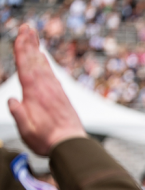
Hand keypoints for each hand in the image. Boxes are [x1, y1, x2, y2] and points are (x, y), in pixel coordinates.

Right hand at [8, 25, 86, 155]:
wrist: (71, 145)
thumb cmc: (47, 140)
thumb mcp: (27, 130)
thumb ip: (18, 114)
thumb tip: (12, 101)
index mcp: (35, 93)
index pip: (26, 66)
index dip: (22, 50)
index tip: (21, 35)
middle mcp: (46, 88)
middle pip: (36, 61)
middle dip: (30, 44)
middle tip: (28, 28)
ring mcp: (55, 91)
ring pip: (45, 67)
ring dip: (38, 51)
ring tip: (34, 39)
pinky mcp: (61, 97)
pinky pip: (52, 76)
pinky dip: (47, 65)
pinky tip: (44, 61)